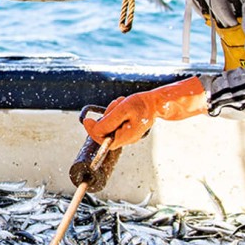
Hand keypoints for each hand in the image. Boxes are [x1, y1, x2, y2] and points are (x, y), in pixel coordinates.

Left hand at [83, 76, 206, 148]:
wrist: (157, 102)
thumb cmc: (142, 105)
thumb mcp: (122, 110)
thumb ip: (107, 121)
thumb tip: (93, 128)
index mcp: (126, 137)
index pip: (103, 142)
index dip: (93, 132)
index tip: (86, 120)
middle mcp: (127, 138)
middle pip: (106, 133)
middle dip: (106, 117)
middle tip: (115, 105)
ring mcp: (128, 134)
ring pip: (110, 125)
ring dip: (111, 113)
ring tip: (121, 103)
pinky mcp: (128, 128)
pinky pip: (116, 122)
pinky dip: (116, 112)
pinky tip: (123, 105)